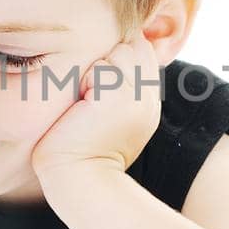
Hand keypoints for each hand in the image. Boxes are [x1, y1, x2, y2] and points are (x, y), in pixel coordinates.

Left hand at [30, 28, 162, 183]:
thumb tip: (116, 55)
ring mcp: (137, 94)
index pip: (141, 54)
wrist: (79, 180)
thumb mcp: (112, 117)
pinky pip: (101, 65)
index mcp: (149, 103)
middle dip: (108, 63)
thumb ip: (122, 89)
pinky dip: (86, 80)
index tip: (99, 93)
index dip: (118, 63)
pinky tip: (83, 108)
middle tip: (91, 100)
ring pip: (119, 52)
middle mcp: (149, 97)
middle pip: (132, 48)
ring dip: (96, 71)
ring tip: (87, 105)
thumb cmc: (83, 152)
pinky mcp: (117, 94)